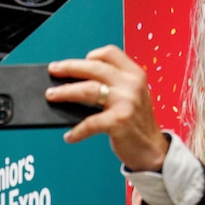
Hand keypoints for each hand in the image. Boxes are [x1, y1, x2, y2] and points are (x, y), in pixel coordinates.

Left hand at [45, 45, 168, 171]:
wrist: (152, 150)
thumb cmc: (137, 124)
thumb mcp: (131, 97)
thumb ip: (113, 86)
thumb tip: (75, 83)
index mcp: (135, 74)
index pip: (110, 54)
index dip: (91, 56)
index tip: (76, 62)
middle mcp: (132, 84)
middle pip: (94, 68)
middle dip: (69, 68)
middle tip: (53, 70)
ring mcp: (126, 102)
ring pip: (88, 90)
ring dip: (65, 92)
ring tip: (51, 96)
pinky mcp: (119, 122)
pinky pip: (90, 123)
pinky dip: (77, 131)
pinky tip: (69, 136)